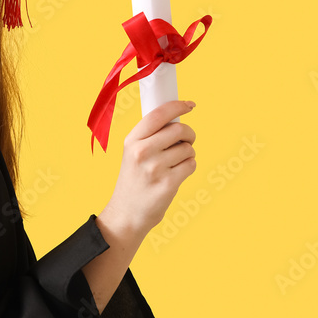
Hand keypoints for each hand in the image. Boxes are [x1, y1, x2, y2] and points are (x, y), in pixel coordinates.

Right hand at [100, 100, 196, 240]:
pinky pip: (191, 165)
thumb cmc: (134, 180)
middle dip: (189, 134)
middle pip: (179, 130)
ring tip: (176, 163)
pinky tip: (177, 175)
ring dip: (188, 154)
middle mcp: (141, 152)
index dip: (177, 106)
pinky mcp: (168, 184)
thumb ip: (149, 136)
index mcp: (131, 141)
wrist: (127, 213)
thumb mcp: (131, 153)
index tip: (189, 105)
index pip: (158, 114)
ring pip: (188, 149)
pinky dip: (189, 167)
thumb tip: (176, 118)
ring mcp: (155, 168)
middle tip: (187, 140)